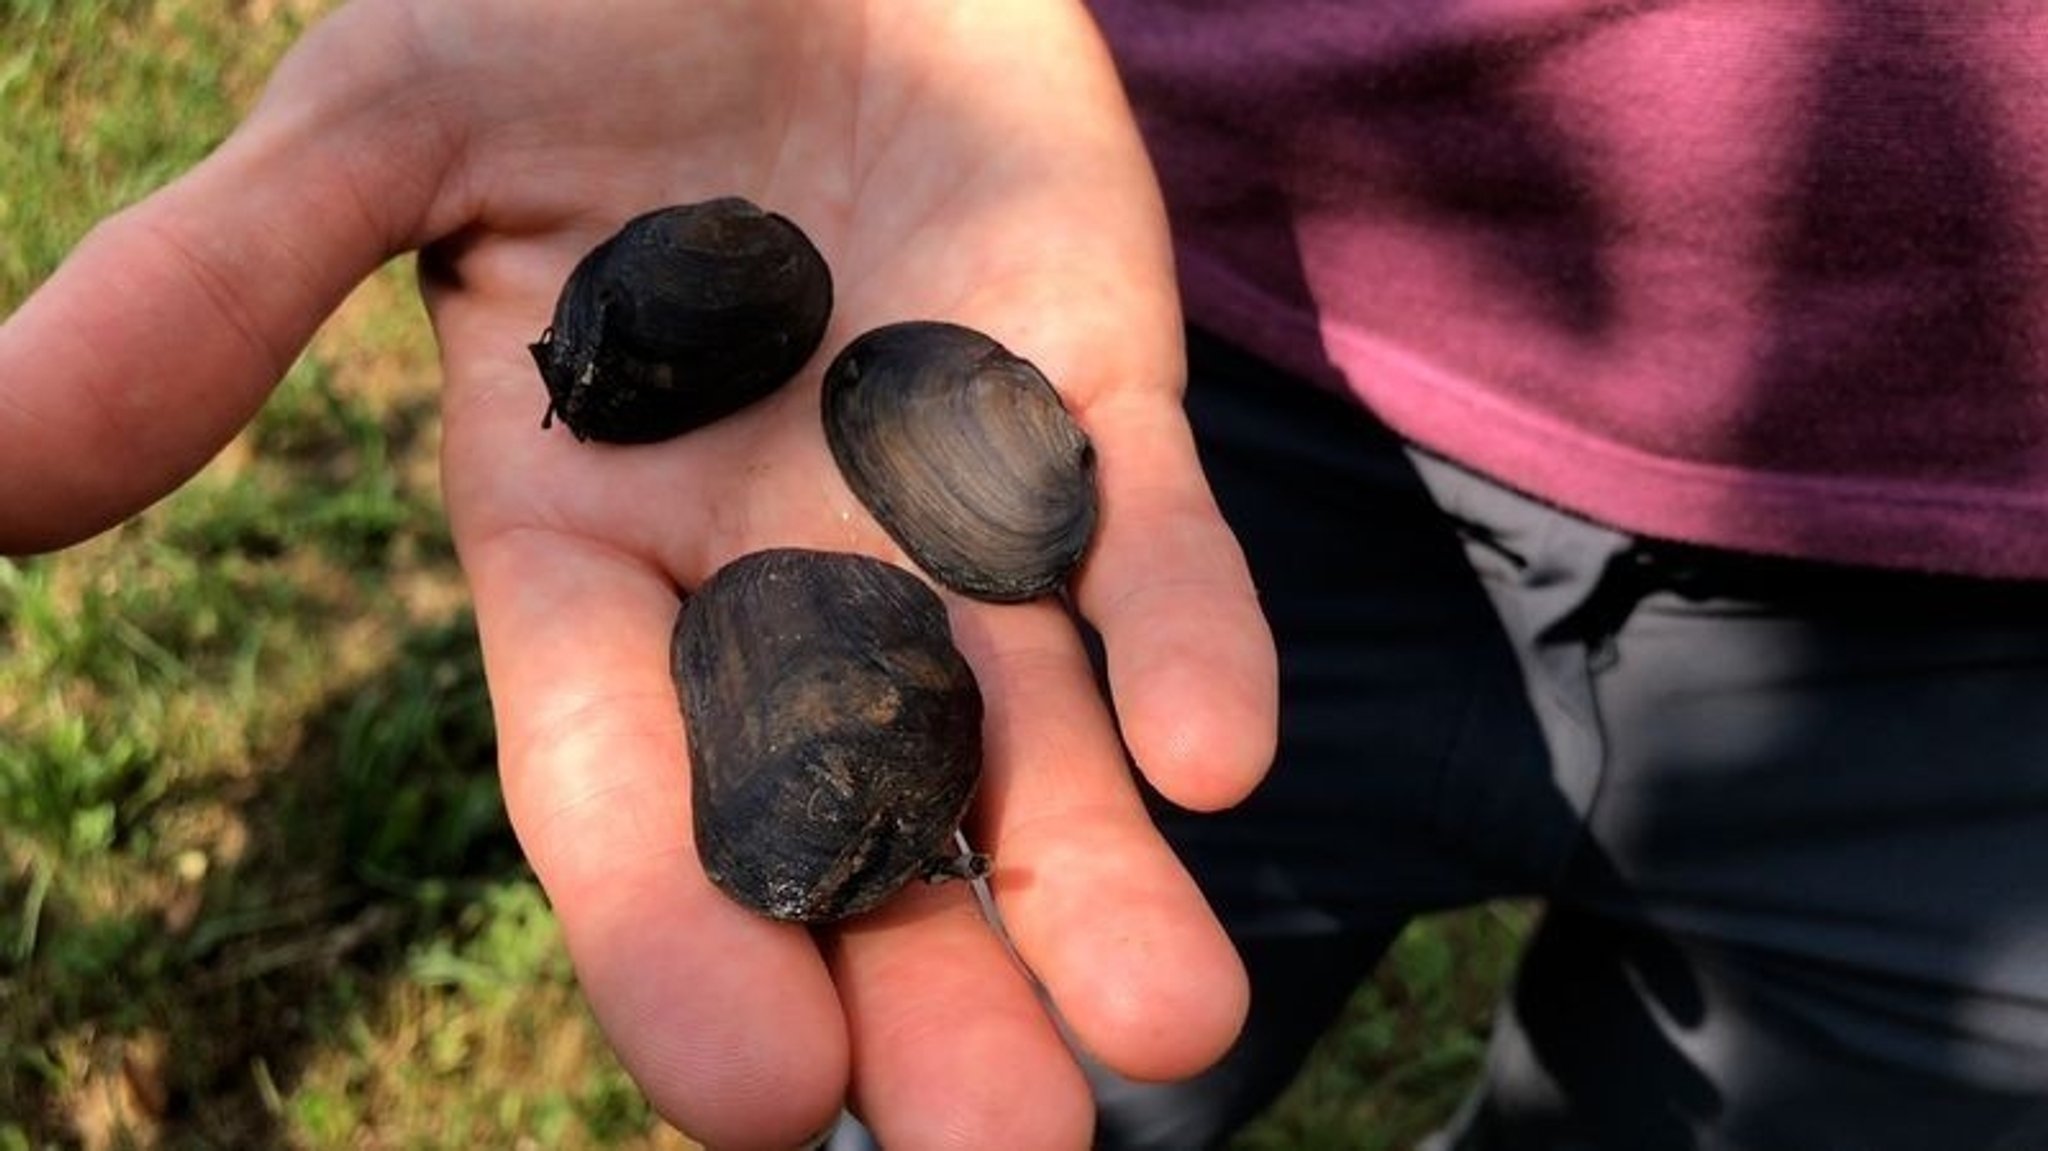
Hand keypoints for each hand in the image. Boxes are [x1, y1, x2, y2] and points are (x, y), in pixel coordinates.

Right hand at [0, 3, 1277, 1145]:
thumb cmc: (562, 5)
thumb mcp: (378, 129)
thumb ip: (215, 300)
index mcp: (583, 542)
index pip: (617, 778)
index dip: (674, 929)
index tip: (748, 1097)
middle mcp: (774, 562)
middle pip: (843, 808)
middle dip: (922, 979)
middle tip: (1010, 1148)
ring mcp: (942, 494)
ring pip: (1021, 724)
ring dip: (1090, 876)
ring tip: (1166, 1030)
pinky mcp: (1086, 399)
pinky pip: (1146, 541)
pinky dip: (1182, 641)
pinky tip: (1215, 758)